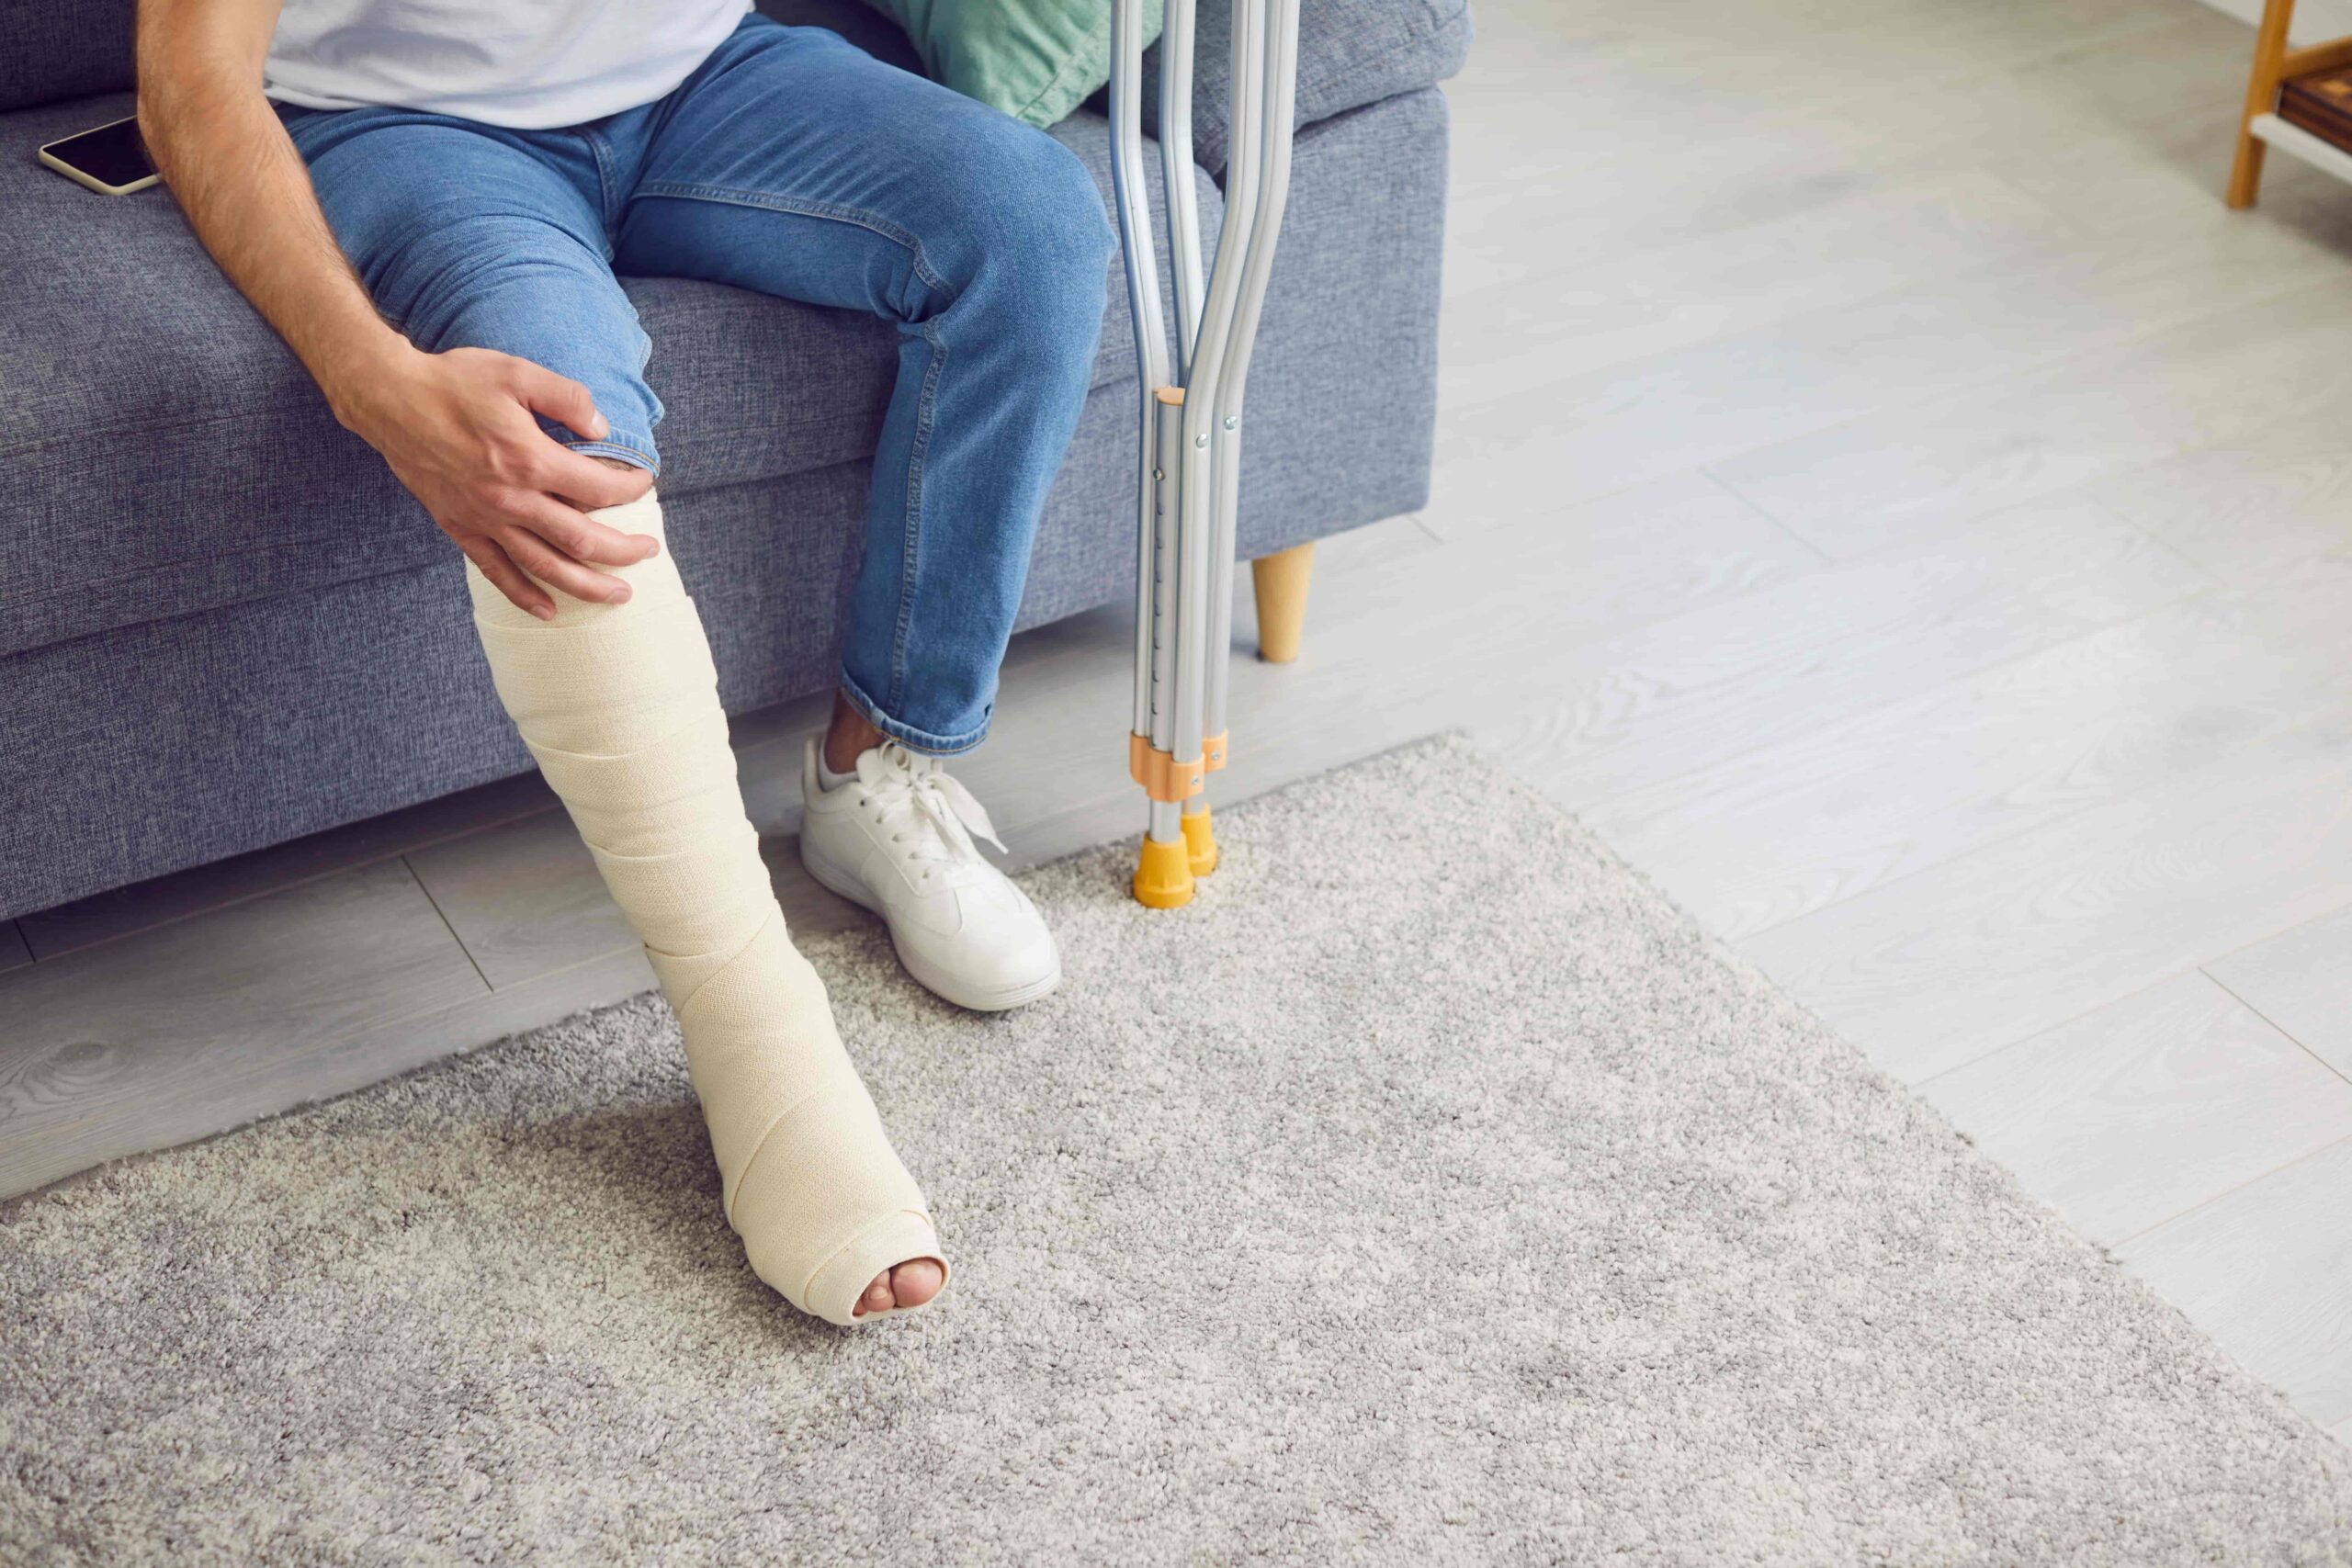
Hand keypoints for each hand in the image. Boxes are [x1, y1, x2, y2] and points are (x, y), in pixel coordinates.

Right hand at [330, 343, 657, 618]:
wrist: (390, 399)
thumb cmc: (454, 381)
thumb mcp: (517, 372)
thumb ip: (567, 397)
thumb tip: (602, 427)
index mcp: (529, 459)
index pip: (598, 489)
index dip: (629, 490)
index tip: (644, 485)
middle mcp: (510, 498)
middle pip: (581, 540)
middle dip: (622, 551)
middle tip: (649, 552)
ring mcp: (484, 518)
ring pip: (545, 566)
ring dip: (586, 585)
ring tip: (618, 595)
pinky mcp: (460, 527)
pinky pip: (496, 571)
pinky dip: (524, 595)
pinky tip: (549, 610)